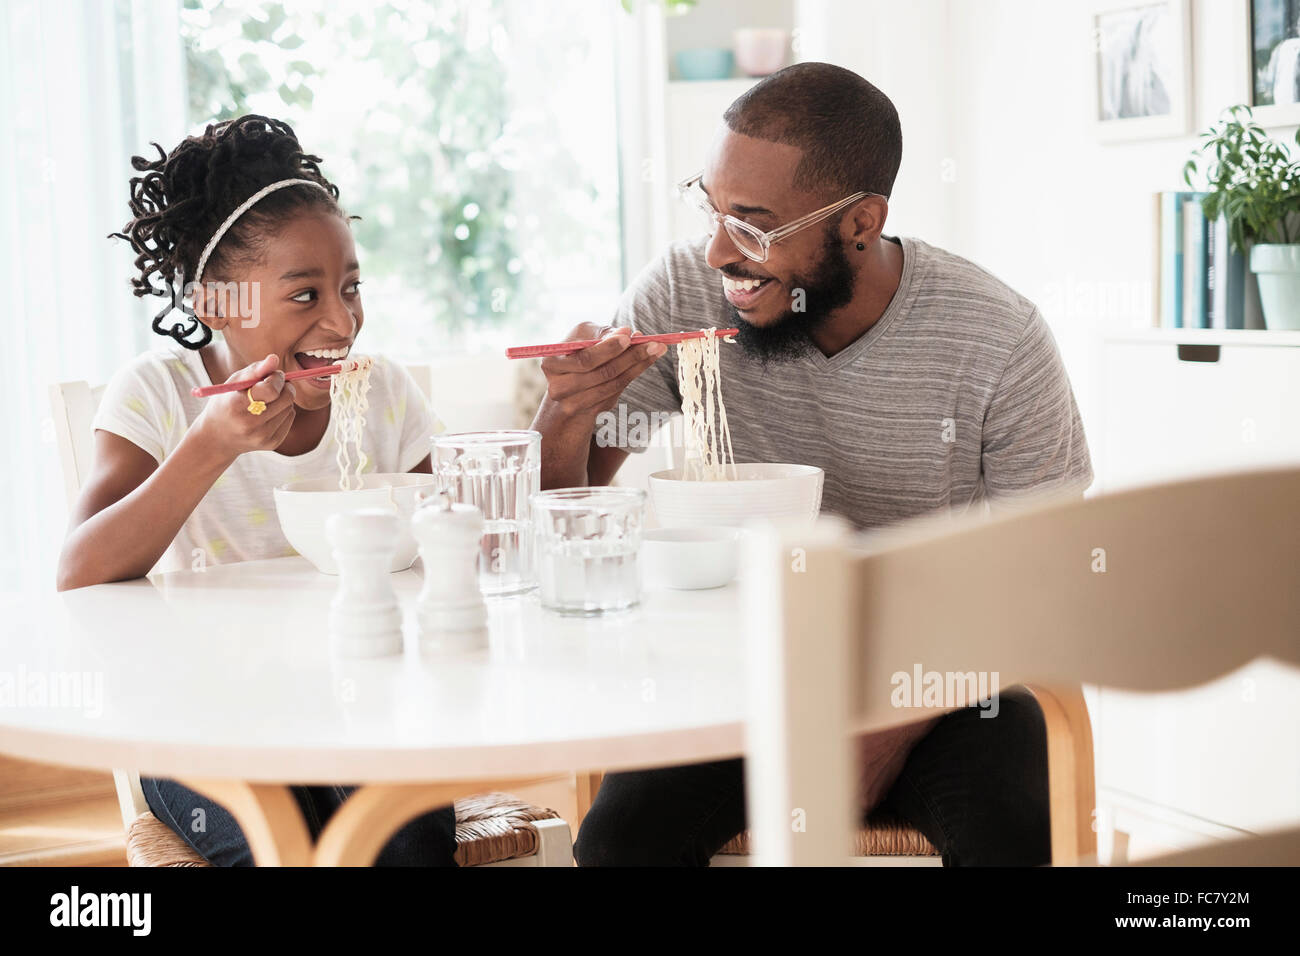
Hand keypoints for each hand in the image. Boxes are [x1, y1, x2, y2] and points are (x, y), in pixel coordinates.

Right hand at [194, 354, 297, 459]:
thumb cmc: (226, 403)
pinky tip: (269, 412)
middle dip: (285, 386)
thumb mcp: (233, 383)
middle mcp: (250, 424)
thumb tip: (274, 359)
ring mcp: (262, 436)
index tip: (274, 374)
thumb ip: (254, 370)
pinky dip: (284, 411)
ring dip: (283, 399)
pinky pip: (290, 418)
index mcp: (237, 406)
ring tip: (267, 400)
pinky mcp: (272, 443)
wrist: (218, 438)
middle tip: (276, 384)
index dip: (277, 378)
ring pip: (290, 407)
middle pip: (286, 398)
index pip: (271, 389)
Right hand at [538, 323, 666, 419]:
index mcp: (552, 363)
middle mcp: (558, 386)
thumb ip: (603, 334)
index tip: (630, 335)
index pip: (584, 358)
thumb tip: (627, 333)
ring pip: (612, 384)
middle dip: (629, 356)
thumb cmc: (578, 355)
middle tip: (652, 343)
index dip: (608, 348)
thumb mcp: (584, 338)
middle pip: (600, 373)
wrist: (568, 388)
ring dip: (637, 366)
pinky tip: (646, 362)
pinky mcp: (589, 412)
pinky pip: (615, 393)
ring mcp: (573, 403)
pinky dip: (632, 375)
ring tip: (656, 350)